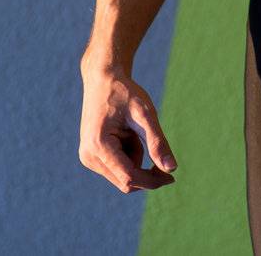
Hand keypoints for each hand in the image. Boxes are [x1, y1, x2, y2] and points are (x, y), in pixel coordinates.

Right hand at [78, 64, 177, 192]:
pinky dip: (129, 156)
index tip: (172, 177)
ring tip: (134, 132)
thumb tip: (172, 170)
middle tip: (164, 155)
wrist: (103, 79)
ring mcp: (88, 158)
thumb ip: (157, 142)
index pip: (129, 177)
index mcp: (99, 145)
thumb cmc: (125, 93)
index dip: (152, 181)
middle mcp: (89, 156)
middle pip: (125, 182)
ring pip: (122, 177)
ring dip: (137, 160)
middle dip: (146, 173)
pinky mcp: (91, 156)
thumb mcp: (145, 114)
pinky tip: (127, 135)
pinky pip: (117, 168)